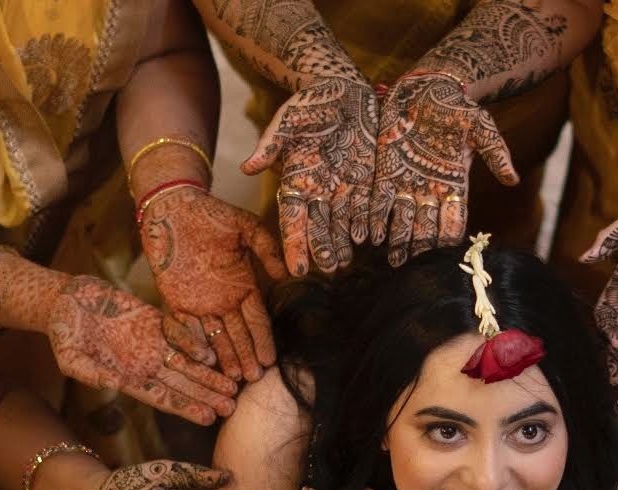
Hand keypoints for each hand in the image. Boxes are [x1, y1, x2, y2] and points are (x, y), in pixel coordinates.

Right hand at [45, 276, 237, 426]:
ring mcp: (154, 343)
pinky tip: (211, 356)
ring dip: (210, 375)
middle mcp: (147, 365)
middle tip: (232, 408)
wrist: (66, 300)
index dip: (186, 408)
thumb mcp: (70, 358)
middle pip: (183, 385)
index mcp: (130, 378)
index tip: (208, 418)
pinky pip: (179, 334)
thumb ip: (91, 374)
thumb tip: (113, 385)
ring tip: (232, 387)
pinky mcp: (155, 321)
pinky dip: (194, 343)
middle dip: (207, 396)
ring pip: (188, 363)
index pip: (164, 398)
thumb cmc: (64, 335)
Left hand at [141, 187, 285, 382]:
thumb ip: (266, 248)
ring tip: (232, 377)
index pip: (257, 321)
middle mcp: (224, 300)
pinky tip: (202, 359)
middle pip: (238, 335)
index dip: (263, 341)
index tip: (271, 360)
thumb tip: (286, 275)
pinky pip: (183, 326)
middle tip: (253, 379)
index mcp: (243, 286)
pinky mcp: (174, 300)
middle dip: (246, 357)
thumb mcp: (246, 226)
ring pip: (214, 337)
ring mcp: (199, 302)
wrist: (171, 205)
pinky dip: (191, 342)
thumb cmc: (211, 213)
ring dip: (224, 357)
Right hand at [242, 75, 377, 275]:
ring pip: (342, 225)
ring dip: (343, 245)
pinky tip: (370, 240)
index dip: (294, 243)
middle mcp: (319, 192)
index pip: (292, 219)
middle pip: (319, 227)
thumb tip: (247, 168)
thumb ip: (272, 143)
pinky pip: (366, 210)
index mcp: (297, 181)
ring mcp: (343, 190)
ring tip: (344, 264)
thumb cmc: (312, 102)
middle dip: (322, 249)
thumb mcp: (290, 118)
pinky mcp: (366, 184)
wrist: (345, 90)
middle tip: (326, 270)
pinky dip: (368, 225)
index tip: (296, 268)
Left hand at [371, 75, 518, 265]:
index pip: (454, 220)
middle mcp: (430, 191)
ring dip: (398, 241)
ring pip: (403, 220)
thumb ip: (495, 152)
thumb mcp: (480, 125)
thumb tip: (514, 179)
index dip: (450, 238)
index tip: (446, 255)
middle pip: (427, 227)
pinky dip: (376, 218)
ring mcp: (407, 184)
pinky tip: (371, 236)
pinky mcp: (386, 173)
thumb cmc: (456, 106)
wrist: (426, 86)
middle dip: (420, 248)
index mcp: (454, 185)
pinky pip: (380, 201)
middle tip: (413, 268)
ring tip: (392, 261)